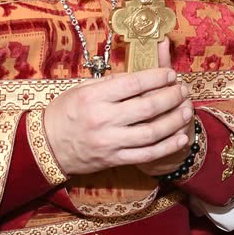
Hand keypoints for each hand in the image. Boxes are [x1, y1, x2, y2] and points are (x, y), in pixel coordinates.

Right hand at [43, 39, 194, 176]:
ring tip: (187, 110)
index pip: (134, 84)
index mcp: (94, 97)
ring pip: (152, 132)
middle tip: (183, 89)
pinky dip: (167, 146)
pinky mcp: (114, 160)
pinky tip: (181, 138)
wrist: (46, 147)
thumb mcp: (80, 89)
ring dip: (174, 121)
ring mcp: (110, 142)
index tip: (171, 74)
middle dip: (171, 97)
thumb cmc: (64, 113)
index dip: (158, 78)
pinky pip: (147, 155)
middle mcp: (103, 119)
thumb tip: (139, 74)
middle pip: (148, 107)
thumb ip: (110, 83)